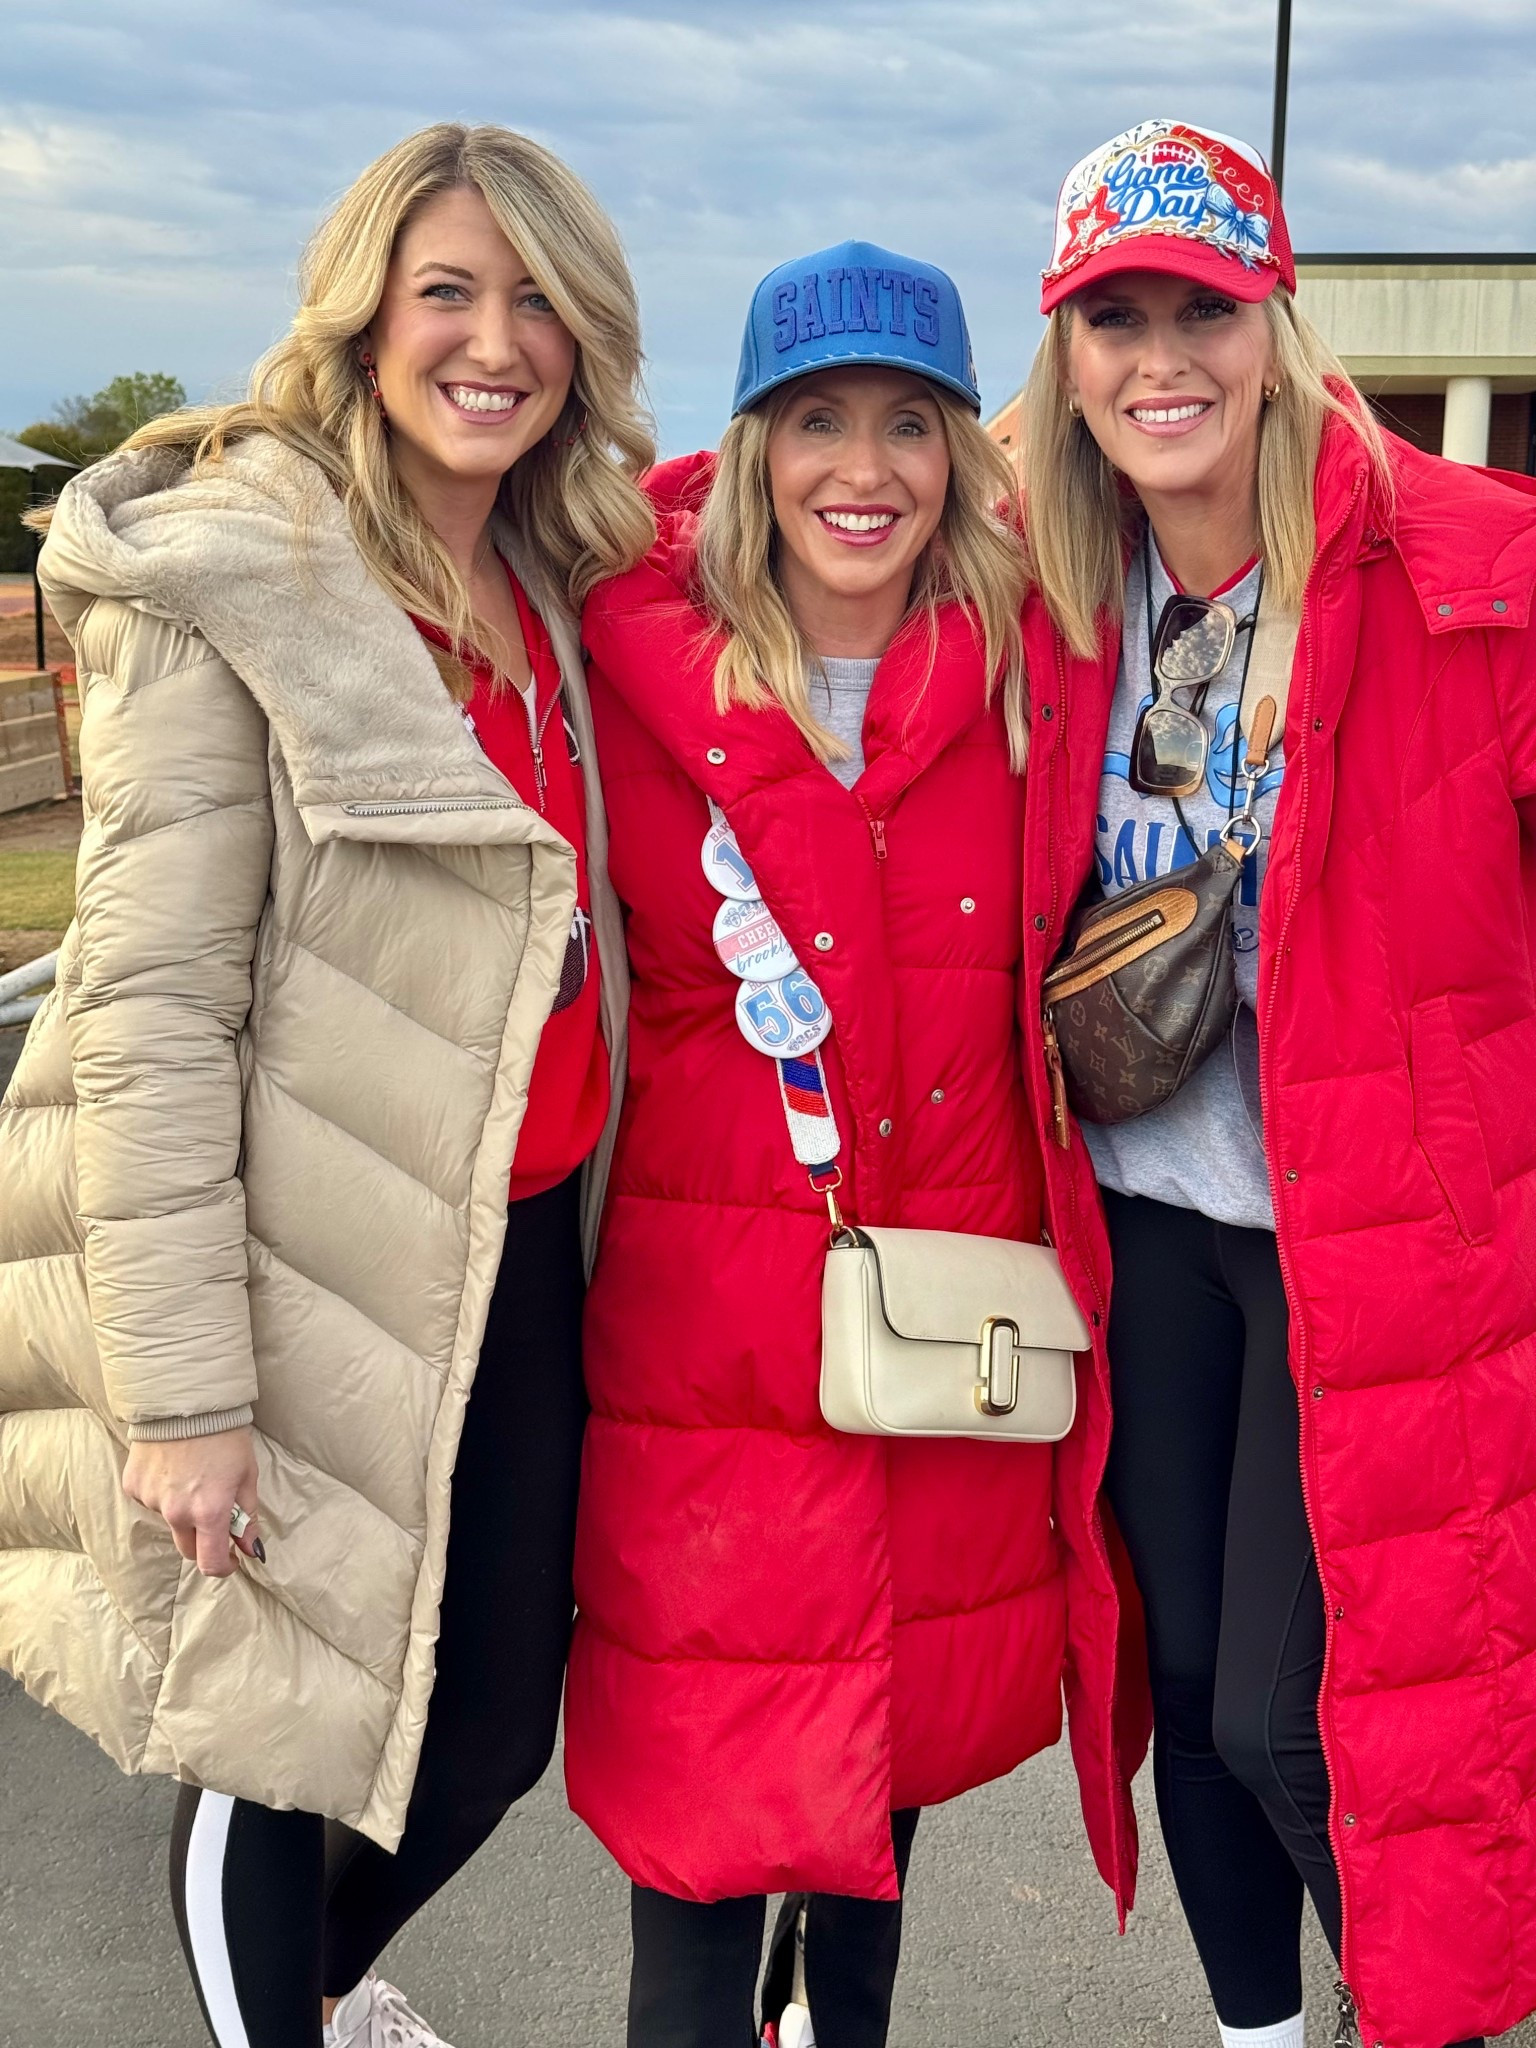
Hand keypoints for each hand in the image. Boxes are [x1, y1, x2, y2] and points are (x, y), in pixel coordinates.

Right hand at [122, 1427, 261, 1578]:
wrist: (185, 1402)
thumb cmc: (224, 1437)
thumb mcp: (246, 1475)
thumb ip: (247, 1516)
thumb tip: (250, 1548)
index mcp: (209, 1512)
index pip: (210, 1563)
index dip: (224, 1567)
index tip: (232, 1559)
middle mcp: (177, 1512)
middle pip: (188, 1549)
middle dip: (204, 1541)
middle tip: (214, 1515)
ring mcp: (152, 1500)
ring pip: (170, 1521)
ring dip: (182, 1510)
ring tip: (193, 1476)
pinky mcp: (134, 1486)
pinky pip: (151, 1501)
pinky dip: (163, 1493)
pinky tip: (173, 1468)